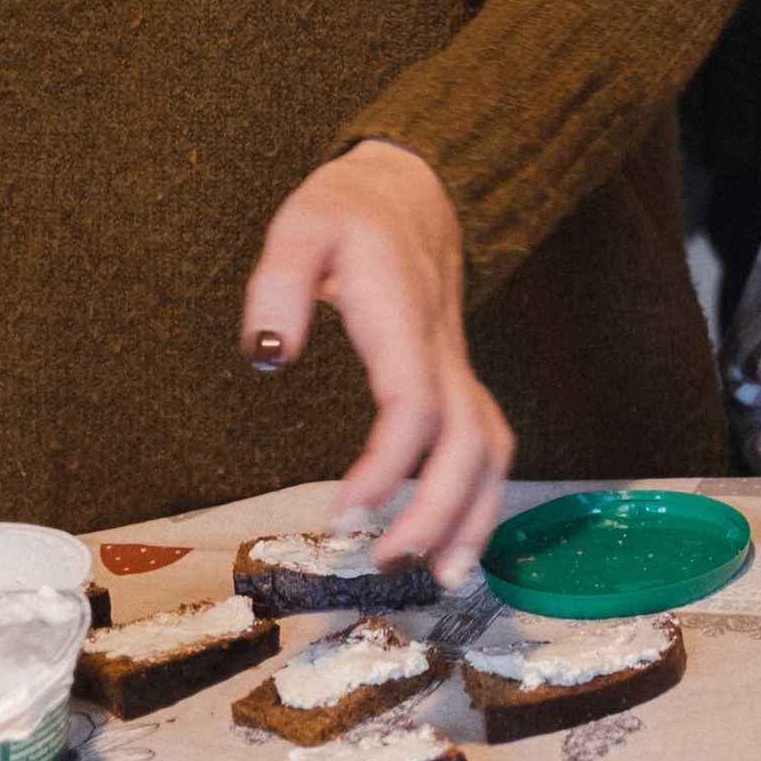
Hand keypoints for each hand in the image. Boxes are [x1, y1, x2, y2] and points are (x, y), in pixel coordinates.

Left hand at [239, 139, 514, 583]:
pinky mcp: (456, 375)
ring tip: (443, 574)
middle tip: (391, 564)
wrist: (412, 186)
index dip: (388, 467)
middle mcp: (443, 348)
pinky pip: (486, 440)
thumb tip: (267, 356)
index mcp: (404, 317)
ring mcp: (457, 363)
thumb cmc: (351, 209)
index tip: (346, 514)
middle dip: (440, 511)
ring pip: (492, 446)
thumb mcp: (300, 225)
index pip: (415, 404)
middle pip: (469, 441)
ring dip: (475, 514)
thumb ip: (278, 286)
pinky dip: (477, 494)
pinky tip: (454, 535)